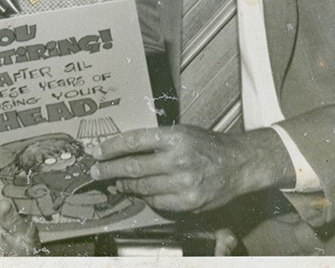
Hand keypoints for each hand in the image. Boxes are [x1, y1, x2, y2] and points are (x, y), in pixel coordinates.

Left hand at [89, 125, 293, 212]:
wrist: (238, 164)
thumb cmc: (207, 145)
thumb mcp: (182, 132)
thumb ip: (155, 140)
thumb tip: (122, 149)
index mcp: (175, 136)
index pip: (133, 141)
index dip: (110, 147)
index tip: (96, 151)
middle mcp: (178, 159)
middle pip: (133, 167)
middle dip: (109, 170)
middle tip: (95, 171)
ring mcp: (184, 183)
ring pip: (142, 187)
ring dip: (125, 185)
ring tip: (117, 182)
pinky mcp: (189, 202)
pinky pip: (157, 202)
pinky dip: (145, 198)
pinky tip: (141, 192)